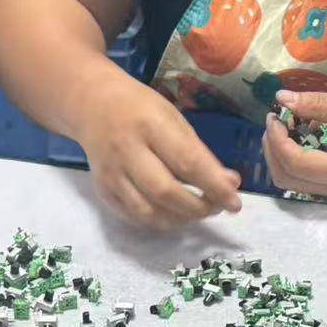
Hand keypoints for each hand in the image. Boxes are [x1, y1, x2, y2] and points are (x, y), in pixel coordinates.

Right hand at [76, 73, 242, 229]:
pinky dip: (159, 221)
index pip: (187, 163)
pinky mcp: (102, 190)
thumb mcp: (174, 118)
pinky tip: (174, 214)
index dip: (214, 187)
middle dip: (199, 208)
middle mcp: (126, 151)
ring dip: (180, 219)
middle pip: (165, 193)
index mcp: (150, 125)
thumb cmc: (140, 108)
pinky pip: (134, 216)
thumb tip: (230, 184)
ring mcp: (111, 174)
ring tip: (198, 211)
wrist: (91, 104)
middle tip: (218, 208)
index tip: (235, 202)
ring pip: (148, 212)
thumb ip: (199, 152)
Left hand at [264, 90, 326, 202]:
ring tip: (285, 128)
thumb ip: (317, 105)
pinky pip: (306, 181)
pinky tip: (300, 138)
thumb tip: (281, 99)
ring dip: (281, 156)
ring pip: (293, 183)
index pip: (295, 163)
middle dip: (273, 150)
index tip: (275, 114)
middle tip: (276, 121)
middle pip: (287, 179)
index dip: (277, 139)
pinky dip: (294, 161)